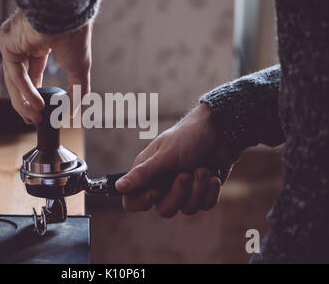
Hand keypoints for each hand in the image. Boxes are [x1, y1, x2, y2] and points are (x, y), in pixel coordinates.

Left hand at [0, 10, 91, 122]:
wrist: (68, 15)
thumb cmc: (76, 35)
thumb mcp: (80, 69)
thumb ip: (77, 91)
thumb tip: (73, 112)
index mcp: (40, 44)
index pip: (32, 72)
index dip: (35, 93)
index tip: (40, 111)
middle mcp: (24, 44)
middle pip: (20, 79)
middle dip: (25, 102)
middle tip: (32, 120)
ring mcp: (14, 43)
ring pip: (14, 80)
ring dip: (24, 102)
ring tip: (35, 118)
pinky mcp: (8, 44)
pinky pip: (15, 73)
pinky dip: (26, 91)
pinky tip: (36, 104)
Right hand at [115, 103, 237, 216]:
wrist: (221, 131)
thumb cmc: (188, 137)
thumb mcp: (165, 155)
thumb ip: (142, 174)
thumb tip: (118, 187)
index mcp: (147, 173)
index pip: (132, 200)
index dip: (142, 202)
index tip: (156, 192)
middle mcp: (163, 183)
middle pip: (163, 209)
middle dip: (178, 194)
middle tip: (186, 174)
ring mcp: (183, 189)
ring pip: (186, 209)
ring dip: (197, 190)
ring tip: (202, 170)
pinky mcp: (201, 191)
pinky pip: (204, 205)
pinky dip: (210, 191)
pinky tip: (213, 176)